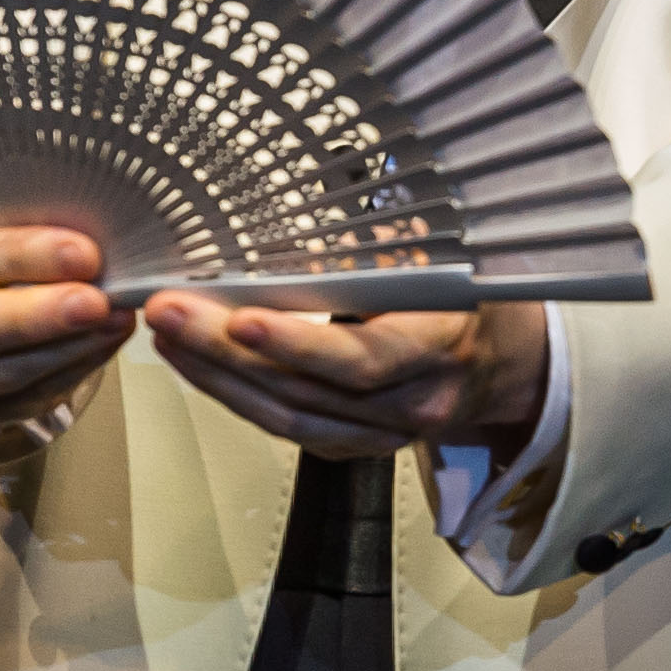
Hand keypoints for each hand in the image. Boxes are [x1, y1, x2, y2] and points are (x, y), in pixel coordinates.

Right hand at [0, 219, 126, 418]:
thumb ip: (15, 215)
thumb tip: (87, 221)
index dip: (16, 257)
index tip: (81, 253)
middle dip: (36, 316)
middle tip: (95, 301)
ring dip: (61, 348)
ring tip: (113, 318)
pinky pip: (16, 401)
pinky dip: (67, 373)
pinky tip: (102, 341)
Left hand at [139, 292, 551, 462]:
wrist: (503, 360)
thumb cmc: (462, 292)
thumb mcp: (435, 254)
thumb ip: (370, 251)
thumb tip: (287, 222)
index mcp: (441, 345)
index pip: (362, 358)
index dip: (299, 345)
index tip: (241, 319)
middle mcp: (415, 402)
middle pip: (306, 389)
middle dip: (226, 351)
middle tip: (169, 312)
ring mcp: (386, 434)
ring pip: (288, 418)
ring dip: (217, 377)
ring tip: (167, 334)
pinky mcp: (359, 448)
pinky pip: (289, 430)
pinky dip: (237, 398)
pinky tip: (199, 366)